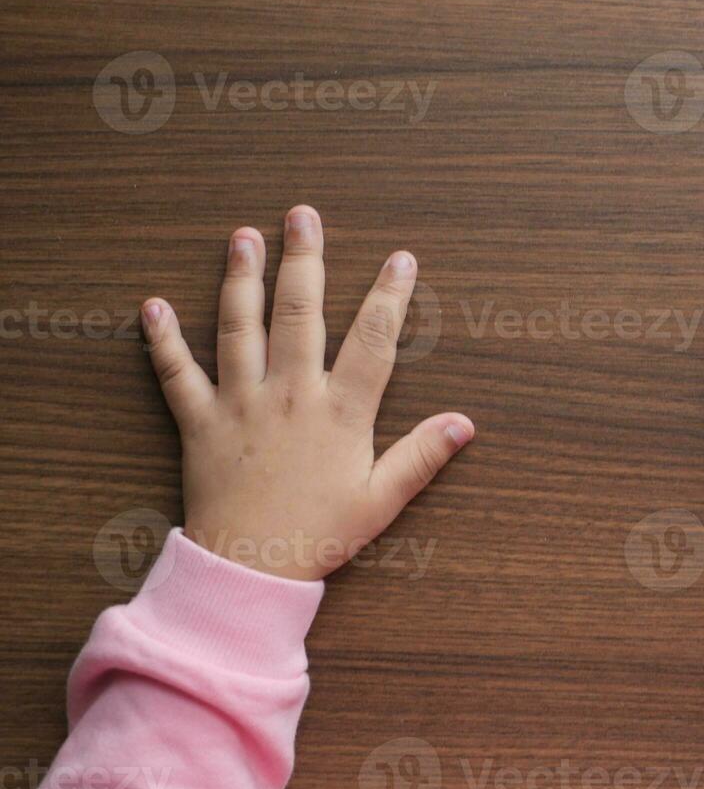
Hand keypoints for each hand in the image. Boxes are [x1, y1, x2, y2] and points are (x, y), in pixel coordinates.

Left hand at [140, 206, 473, 579]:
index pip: (373, 341)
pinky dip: (162, 340)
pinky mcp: (199, 423)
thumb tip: (466, 422)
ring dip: (241, 279)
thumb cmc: (319, 536)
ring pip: (239, 329)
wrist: (248, 572)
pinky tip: (152, 306)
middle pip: (300, 314)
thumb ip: (422, 456)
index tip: (401, 259)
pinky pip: (176, 375)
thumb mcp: (381, 500)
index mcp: (340, 413)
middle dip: (304, 260)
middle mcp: (290, 395)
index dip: (390, 297)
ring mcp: (241, 405)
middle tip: (303, 215)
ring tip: (243, 237)